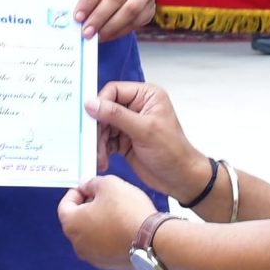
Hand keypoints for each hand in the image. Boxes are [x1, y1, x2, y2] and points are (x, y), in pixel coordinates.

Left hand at [57, 175, 155, 269]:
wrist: (152, 240)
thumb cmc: (126, 210)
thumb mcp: (109, 184)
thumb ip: (92, 182)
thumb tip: (86, 186)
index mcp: (72, 224)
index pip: (64, 205)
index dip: (76, 192)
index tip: (89, 186)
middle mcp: (78, 244)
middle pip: (77, 221)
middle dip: (88, 207)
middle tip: (105, 197)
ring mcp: (93, 258)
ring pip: (91, 235)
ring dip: (99, 223)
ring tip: (117, 212)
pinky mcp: (110, 265)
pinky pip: (105, 246)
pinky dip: (110, 236)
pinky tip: (125, 228)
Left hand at [74, 0, 155, 40]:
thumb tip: (81, 16)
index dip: (89, 0)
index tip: (78, 16)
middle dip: (99, 16)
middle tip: (86, 30)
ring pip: (130, 10)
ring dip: (110, 26)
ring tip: (97, 35)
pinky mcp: (152, 5)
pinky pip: (136, 21)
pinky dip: (120, 30)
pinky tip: (108, 35)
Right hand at [87, 81, 202, 195]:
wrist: (180, 179)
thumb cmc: (172, 151)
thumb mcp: (144, 130)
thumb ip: (116, 115)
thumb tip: (90, 103)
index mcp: (146, 96)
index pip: (113, 91)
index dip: (100, 103)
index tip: (89, 119)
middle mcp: (136, 106)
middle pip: (105, 109)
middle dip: (98, 128)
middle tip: (92, 143)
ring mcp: (129, 124)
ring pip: (103, 127)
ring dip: (98, 142)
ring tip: (99, 157)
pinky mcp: (124, 140)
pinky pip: (106, 141)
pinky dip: (101, 150)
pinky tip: (102, 161)